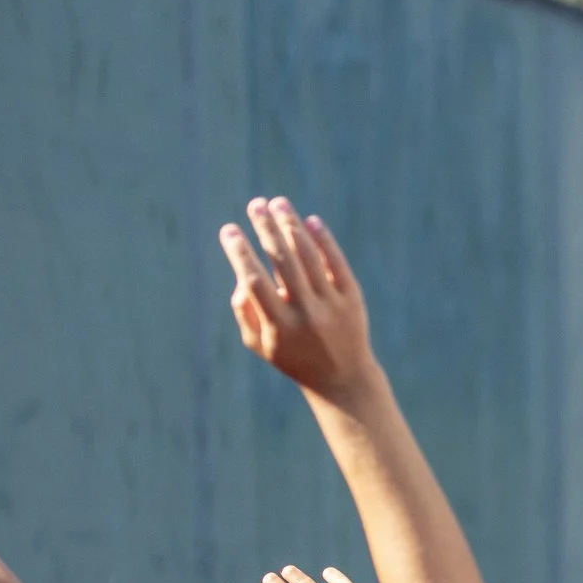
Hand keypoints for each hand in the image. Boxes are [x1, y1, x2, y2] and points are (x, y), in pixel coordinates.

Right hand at [220, 198, 376, 400]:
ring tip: (278, 203)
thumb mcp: (260, 344)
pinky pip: (336, 263)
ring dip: (292, 226)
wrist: (342, 378)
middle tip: (255, 204)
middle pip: (284, 262)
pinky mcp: (352, 299)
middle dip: (267, 229)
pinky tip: (310, 221)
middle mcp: (306, 314)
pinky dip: (324, 240)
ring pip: (310, 257)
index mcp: (279, 326)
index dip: (240, 253)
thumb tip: (241, 273)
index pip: (255, 281)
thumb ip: (245, 311)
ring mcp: (332, 305)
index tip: (229, 230)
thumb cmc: (293, 357)